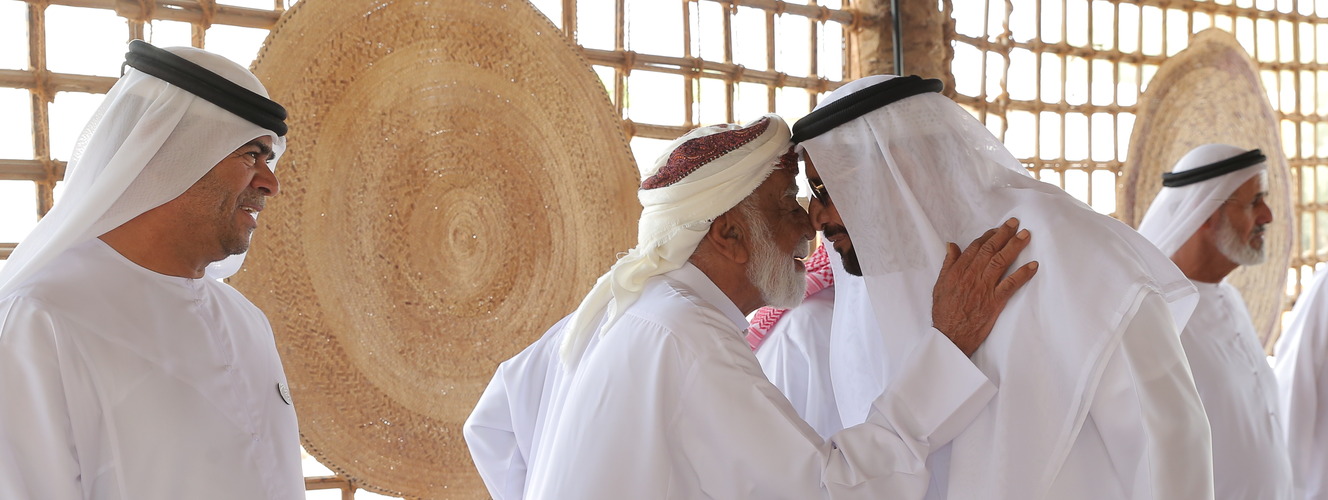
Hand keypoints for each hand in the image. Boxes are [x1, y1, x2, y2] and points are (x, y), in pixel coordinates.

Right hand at [932, 217, 1038, 356]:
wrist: (949, 336)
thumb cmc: (944, 312)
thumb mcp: (940, 285)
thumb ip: (948, 264)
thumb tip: (951, 246)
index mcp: (958, 271)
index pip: (975, 248)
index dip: (988, 236)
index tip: (997, 229)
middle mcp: (971, 276)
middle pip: (990, 250)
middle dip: (1004, 234)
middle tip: (1015, 223)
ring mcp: (984, 287)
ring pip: (1001, 261)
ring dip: (1015, 247)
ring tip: (1026, 236)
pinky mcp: (994, 301)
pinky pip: (1011, 284)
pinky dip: (1023, 274)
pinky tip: (1033, 265)